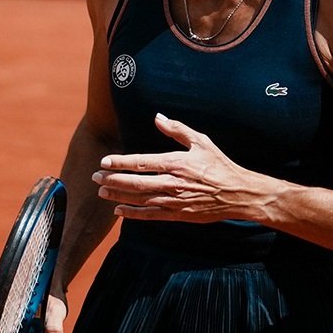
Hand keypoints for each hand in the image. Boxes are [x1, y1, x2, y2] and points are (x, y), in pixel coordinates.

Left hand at [92, 114, 267, 221]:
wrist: (238, 194)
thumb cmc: (219, 165)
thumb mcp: (201, 142)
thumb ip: (177, 130)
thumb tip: (157, 117)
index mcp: (176, 163)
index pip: (141, 162)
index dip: (120, 162)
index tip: (104, 161)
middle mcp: (172, 183)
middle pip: (134, 182)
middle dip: (112, 179)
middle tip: (95, 176)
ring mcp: (173, 201)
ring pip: (138, 199)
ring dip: (117, 195)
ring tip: (101, 191)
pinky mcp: (177, 215)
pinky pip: (149, 215)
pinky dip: (132, 214)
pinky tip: (118, 210)